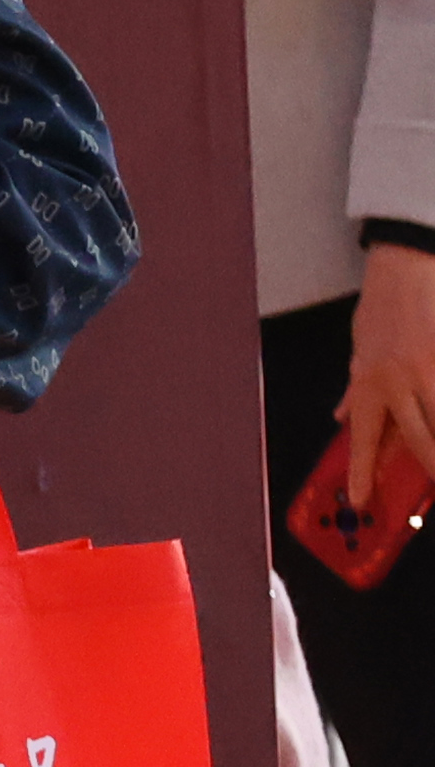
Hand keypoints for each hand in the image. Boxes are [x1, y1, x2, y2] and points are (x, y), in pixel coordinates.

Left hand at [342, 244, 434, 510]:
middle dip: (429, 467)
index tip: (360, 498)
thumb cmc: (383, 308)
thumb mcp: (358, 350)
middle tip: (432, 490)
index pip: (364, 437)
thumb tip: (342, 416)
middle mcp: (401, 382)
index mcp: (370, 383)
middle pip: (419, 437)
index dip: (362, 471)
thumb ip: (354, 388)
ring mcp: (432, 371)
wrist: (410, 268)